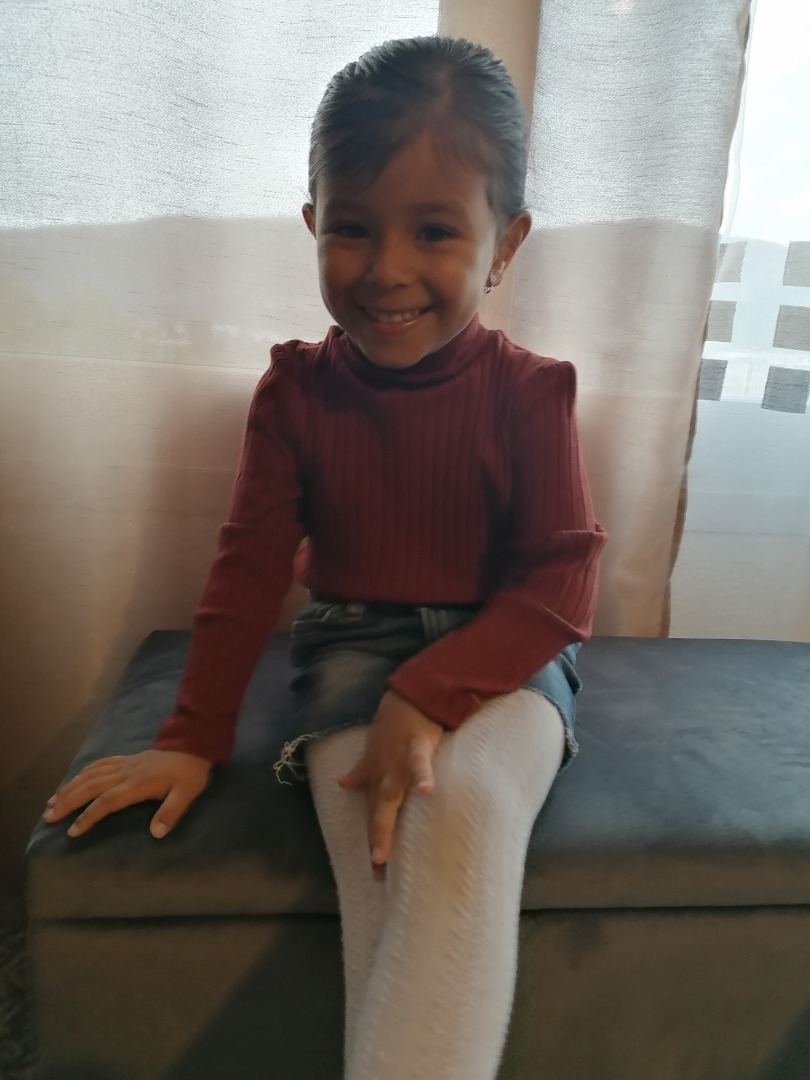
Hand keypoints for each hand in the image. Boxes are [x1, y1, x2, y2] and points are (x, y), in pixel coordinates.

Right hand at [42, 749, 212, 838]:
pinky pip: (100, 764)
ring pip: (90, 774)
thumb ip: (171, 813)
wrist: (194, 744)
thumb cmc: (190, 773)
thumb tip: (155, 834)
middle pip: (89, 786)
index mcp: (137, 784)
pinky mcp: (127, 759)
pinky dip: (83, 772)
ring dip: (70, 787)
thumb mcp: (187, 794)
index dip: (88, 816)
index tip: (72, 831)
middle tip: (48, 817)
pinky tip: (74, 779)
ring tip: (51, 801)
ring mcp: (124, 764)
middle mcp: (125, 773)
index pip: (106, 801)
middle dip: (67, 801)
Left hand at [338, 690, 442, 880]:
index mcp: (377, 779)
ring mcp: (398, 765)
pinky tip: (426, 793)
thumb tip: (341, 783)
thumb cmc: (393, 727)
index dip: (373, 843)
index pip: (373, 817)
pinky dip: (422, 777)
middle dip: (376, 843)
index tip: (376, 873)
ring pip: (390, 798)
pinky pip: (419, 765)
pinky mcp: (416, 749)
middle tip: (377, 873)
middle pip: (378, 815)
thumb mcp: (371, 752)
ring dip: (384, 824)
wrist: (406, 699)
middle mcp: (384, 777)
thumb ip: (359, 772)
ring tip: (381, 853)